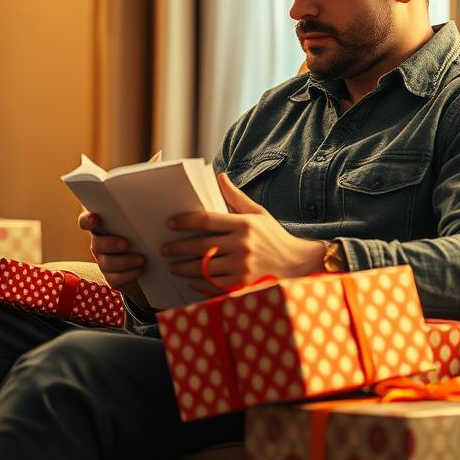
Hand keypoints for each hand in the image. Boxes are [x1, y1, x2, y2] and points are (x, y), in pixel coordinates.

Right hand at [77, 210, 148, 307]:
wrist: (154, 264)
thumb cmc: (146, 237)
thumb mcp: (143, 224)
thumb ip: (137, 214)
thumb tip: (146, 196)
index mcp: (103, 227)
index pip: (86, 221)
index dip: (87, 220)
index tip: (95, 219)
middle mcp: (99, 243)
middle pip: (96, 243)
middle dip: (110, 244)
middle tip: (126, 244)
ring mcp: (104, 261)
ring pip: (106, 262)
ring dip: (124, 261)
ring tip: (142, 259)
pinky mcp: (112, 278)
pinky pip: (114, 279)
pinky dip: (128, 275)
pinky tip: (139, 270)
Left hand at [162, 173, 324, 294]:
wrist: (296, 263)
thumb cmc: (273, 235)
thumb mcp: (257, 213)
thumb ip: (235, 196)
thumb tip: (219, 175)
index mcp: (244, 224)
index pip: (206, 220)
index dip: (185, 221)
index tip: (169, 223)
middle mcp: (242, 245)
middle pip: (200, 245)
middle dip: (178, 248)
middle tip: (164, 248)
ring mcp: (243, 266)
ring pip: (203, 267)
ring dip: (183, 267)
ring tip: (172, 265)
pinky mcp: (243, 284)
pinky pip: (213, 284)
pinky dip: (198, 282)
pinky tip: (190, 279)